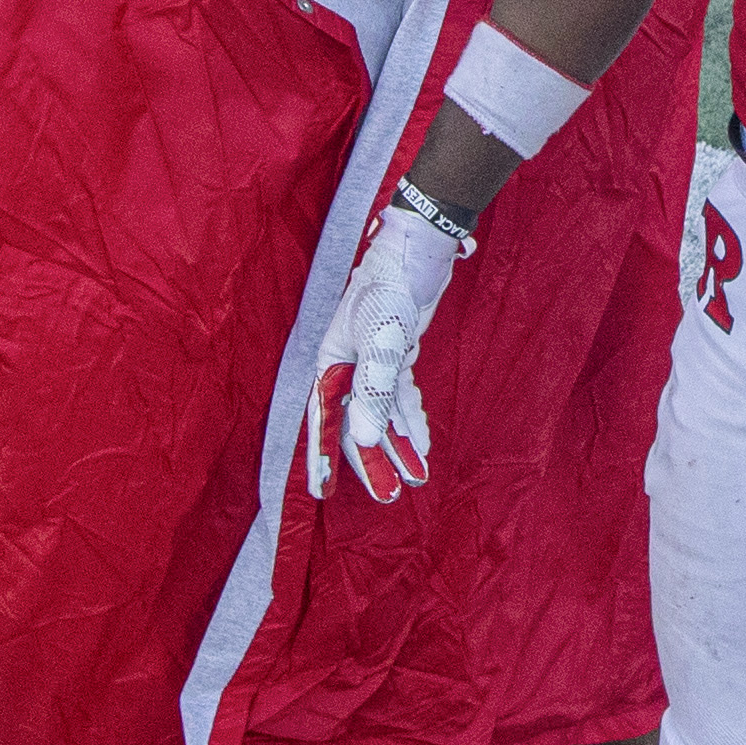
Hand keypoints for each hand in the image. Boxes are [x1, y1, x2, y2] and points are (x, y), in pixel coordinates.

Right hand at [302, 186, 471, 497]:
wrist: (418, 247)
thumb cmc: (390, 287)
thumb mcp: (381, 341)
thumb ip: (373, 391)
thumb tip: (364, 439)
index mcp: (331, 363)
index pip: (325, 421)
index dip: (325, 457)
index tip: (321, 494)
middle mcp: (347, 365)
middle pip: (358, 422)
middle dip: (373, 461)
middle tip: (389, 497)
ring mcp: (373, 360)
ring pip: (383, 413)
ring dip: (399, 444)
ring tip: (415, 478)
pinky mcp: (396, 353)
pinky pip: (400, 396)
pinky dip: (412, 418)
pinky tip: (424, 442)